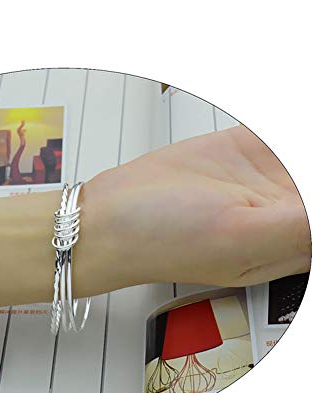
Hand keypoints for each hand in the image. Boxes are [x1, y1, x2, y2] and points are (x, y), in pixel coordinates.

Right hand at [83, 126, 310, 287]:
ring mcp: (264, 180)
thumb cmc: (158, 238)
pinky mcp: (244, 152)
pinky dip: (287, 133)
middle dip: (312, 176)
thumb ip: (301, 227)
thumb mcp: (238, 236)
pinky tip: (277, 139)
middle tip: (294, 170)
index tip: (306, 189)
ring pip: (305, 160)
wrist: (110, 215)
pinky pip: (281, 136)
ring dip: (301, 155)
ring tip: (284, 155)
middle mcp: (282, 215)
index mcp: (290, 247)